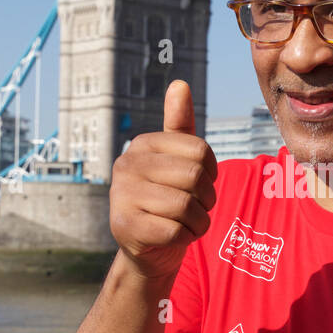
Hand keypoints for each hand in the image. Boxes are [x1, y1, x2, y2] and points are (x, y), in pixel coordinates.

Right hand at [109, 79, 217, 281]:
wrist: (148, 248)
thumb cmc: (168, 199)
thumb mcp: (176, 160)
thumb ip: (180, 125)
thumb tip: (180, 84)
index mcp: (142, 144)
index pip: (200, 150)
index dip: (211, 173)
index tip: (200, 184)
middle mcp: (126, 165)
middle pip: (194, 177)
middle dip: (206, 199)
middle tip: (196, 207)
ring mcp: (121, 195)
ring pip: (186, 206)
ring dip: (198, 221)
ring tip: (186, 222)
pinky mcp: (125, 226)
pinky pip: (176, 231)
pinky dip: (186, 237)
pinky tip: (176, 236)